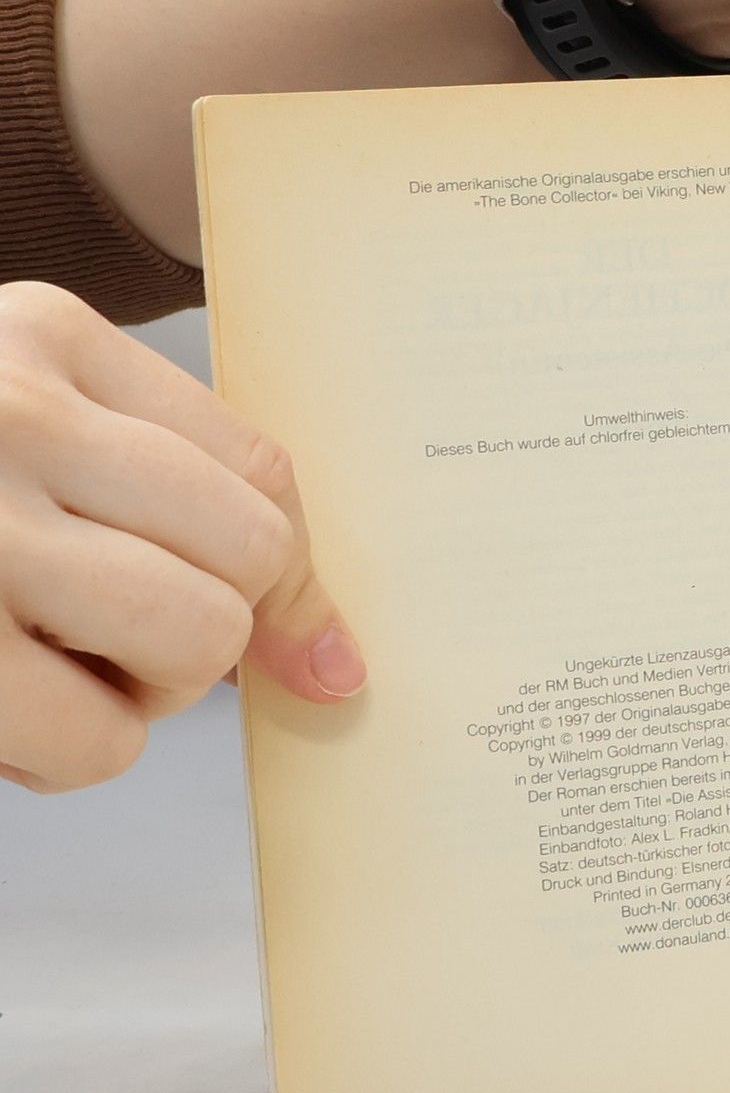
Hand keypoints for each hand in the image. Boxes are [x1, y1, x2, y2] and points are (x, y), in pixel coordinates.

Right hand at [0, 282, 363, 792]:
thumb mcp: (24, 431)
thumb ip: (161, 492)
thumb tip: (334, 667)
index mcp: (47, 339)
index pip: (261, 466)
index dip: (287, 571)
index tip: (285, 634)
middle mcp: (12, 414)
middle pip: (250, 549)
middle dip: (211, 626)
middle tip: (109, 636)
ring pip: (196, 638)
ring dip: (143, 690)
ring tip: (45, 666)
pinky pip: (99, 739)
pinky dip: (69, 753)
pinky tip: (3, 710)